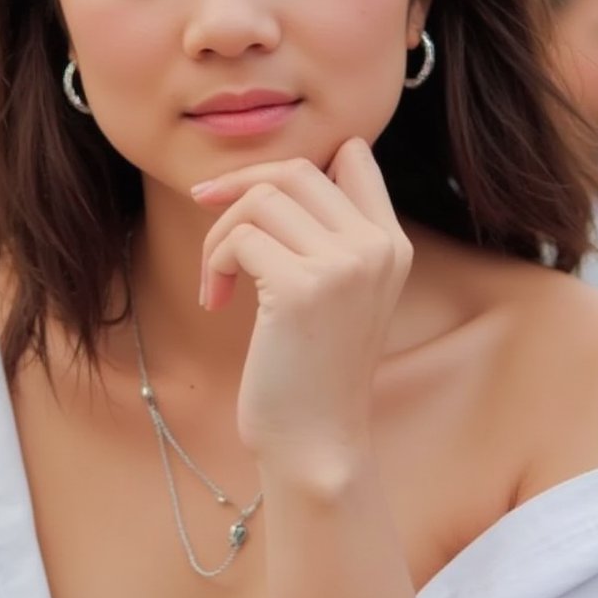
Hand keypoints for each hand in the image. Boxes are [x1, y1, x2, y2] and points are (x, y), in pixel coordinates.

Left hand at [193, 138, 412, 464]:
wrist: (316, 443)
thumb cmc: (312, 371)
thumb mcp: (338, 294)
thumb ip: (328, 235)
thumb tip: (272, 177)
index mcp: (392, 244)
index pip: (354, 154)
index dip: (294, 164)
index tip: (248, 191)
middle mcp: (376, 247)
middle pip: (296, 169)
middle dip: (240, 185)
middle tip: (205, 208)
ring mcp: (344, 265)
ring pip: (261, 199)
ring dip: (220, 233)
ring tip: (217, 279)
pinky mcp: (302, 288)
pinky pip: (240, 239)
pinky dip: (215, 263)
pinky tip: (216, 301)